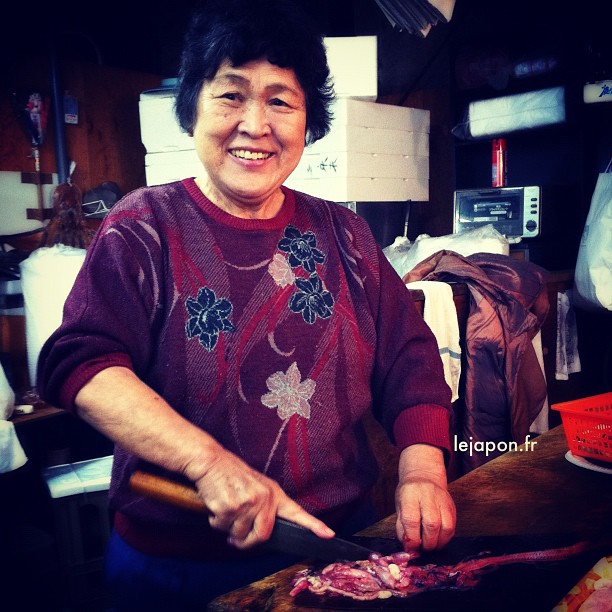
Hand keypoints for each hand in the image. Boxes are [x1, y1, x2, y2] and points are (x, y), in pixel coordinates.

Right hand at [192, 448, 334, 549]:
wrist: (211, 461)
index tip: (328, 534)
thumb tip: (264, 531)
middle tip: (236, 537)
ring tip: (226, 508)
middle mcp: (264, 498)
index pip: (296, 512)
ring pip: (239, 535)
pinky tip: (217, 505)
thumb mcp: (256, 485)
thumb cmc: (231, 474)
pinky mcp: (230, 507)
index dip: (313, 525)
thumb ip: (264, 506)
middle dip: (246, 542)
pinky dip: (216, 521)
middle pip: (262, 536)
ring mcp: (248, 503)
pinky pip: (223, 528)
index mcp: (273, 493)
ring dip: (228, 529)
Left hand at [395, 444, 455, 551]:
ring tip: (430, 546)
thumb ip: (402, 527)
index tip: (410, 548)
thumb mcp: (399, 506)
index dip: (412, 538)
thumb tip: (408, 547)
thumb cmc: (409, 493)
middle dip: (427, 543)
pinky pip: (452, 528)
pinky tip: (438, 539)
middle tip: (421, 549)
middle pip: (431, 524)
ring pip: (446, 527)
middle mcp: (428, 495)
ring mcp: (443, 500)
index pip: (411, 519)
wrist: (424, 476)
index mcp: (410, 493)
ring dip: (438, 543)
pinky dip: (445, 538)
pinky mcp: (452, 507)